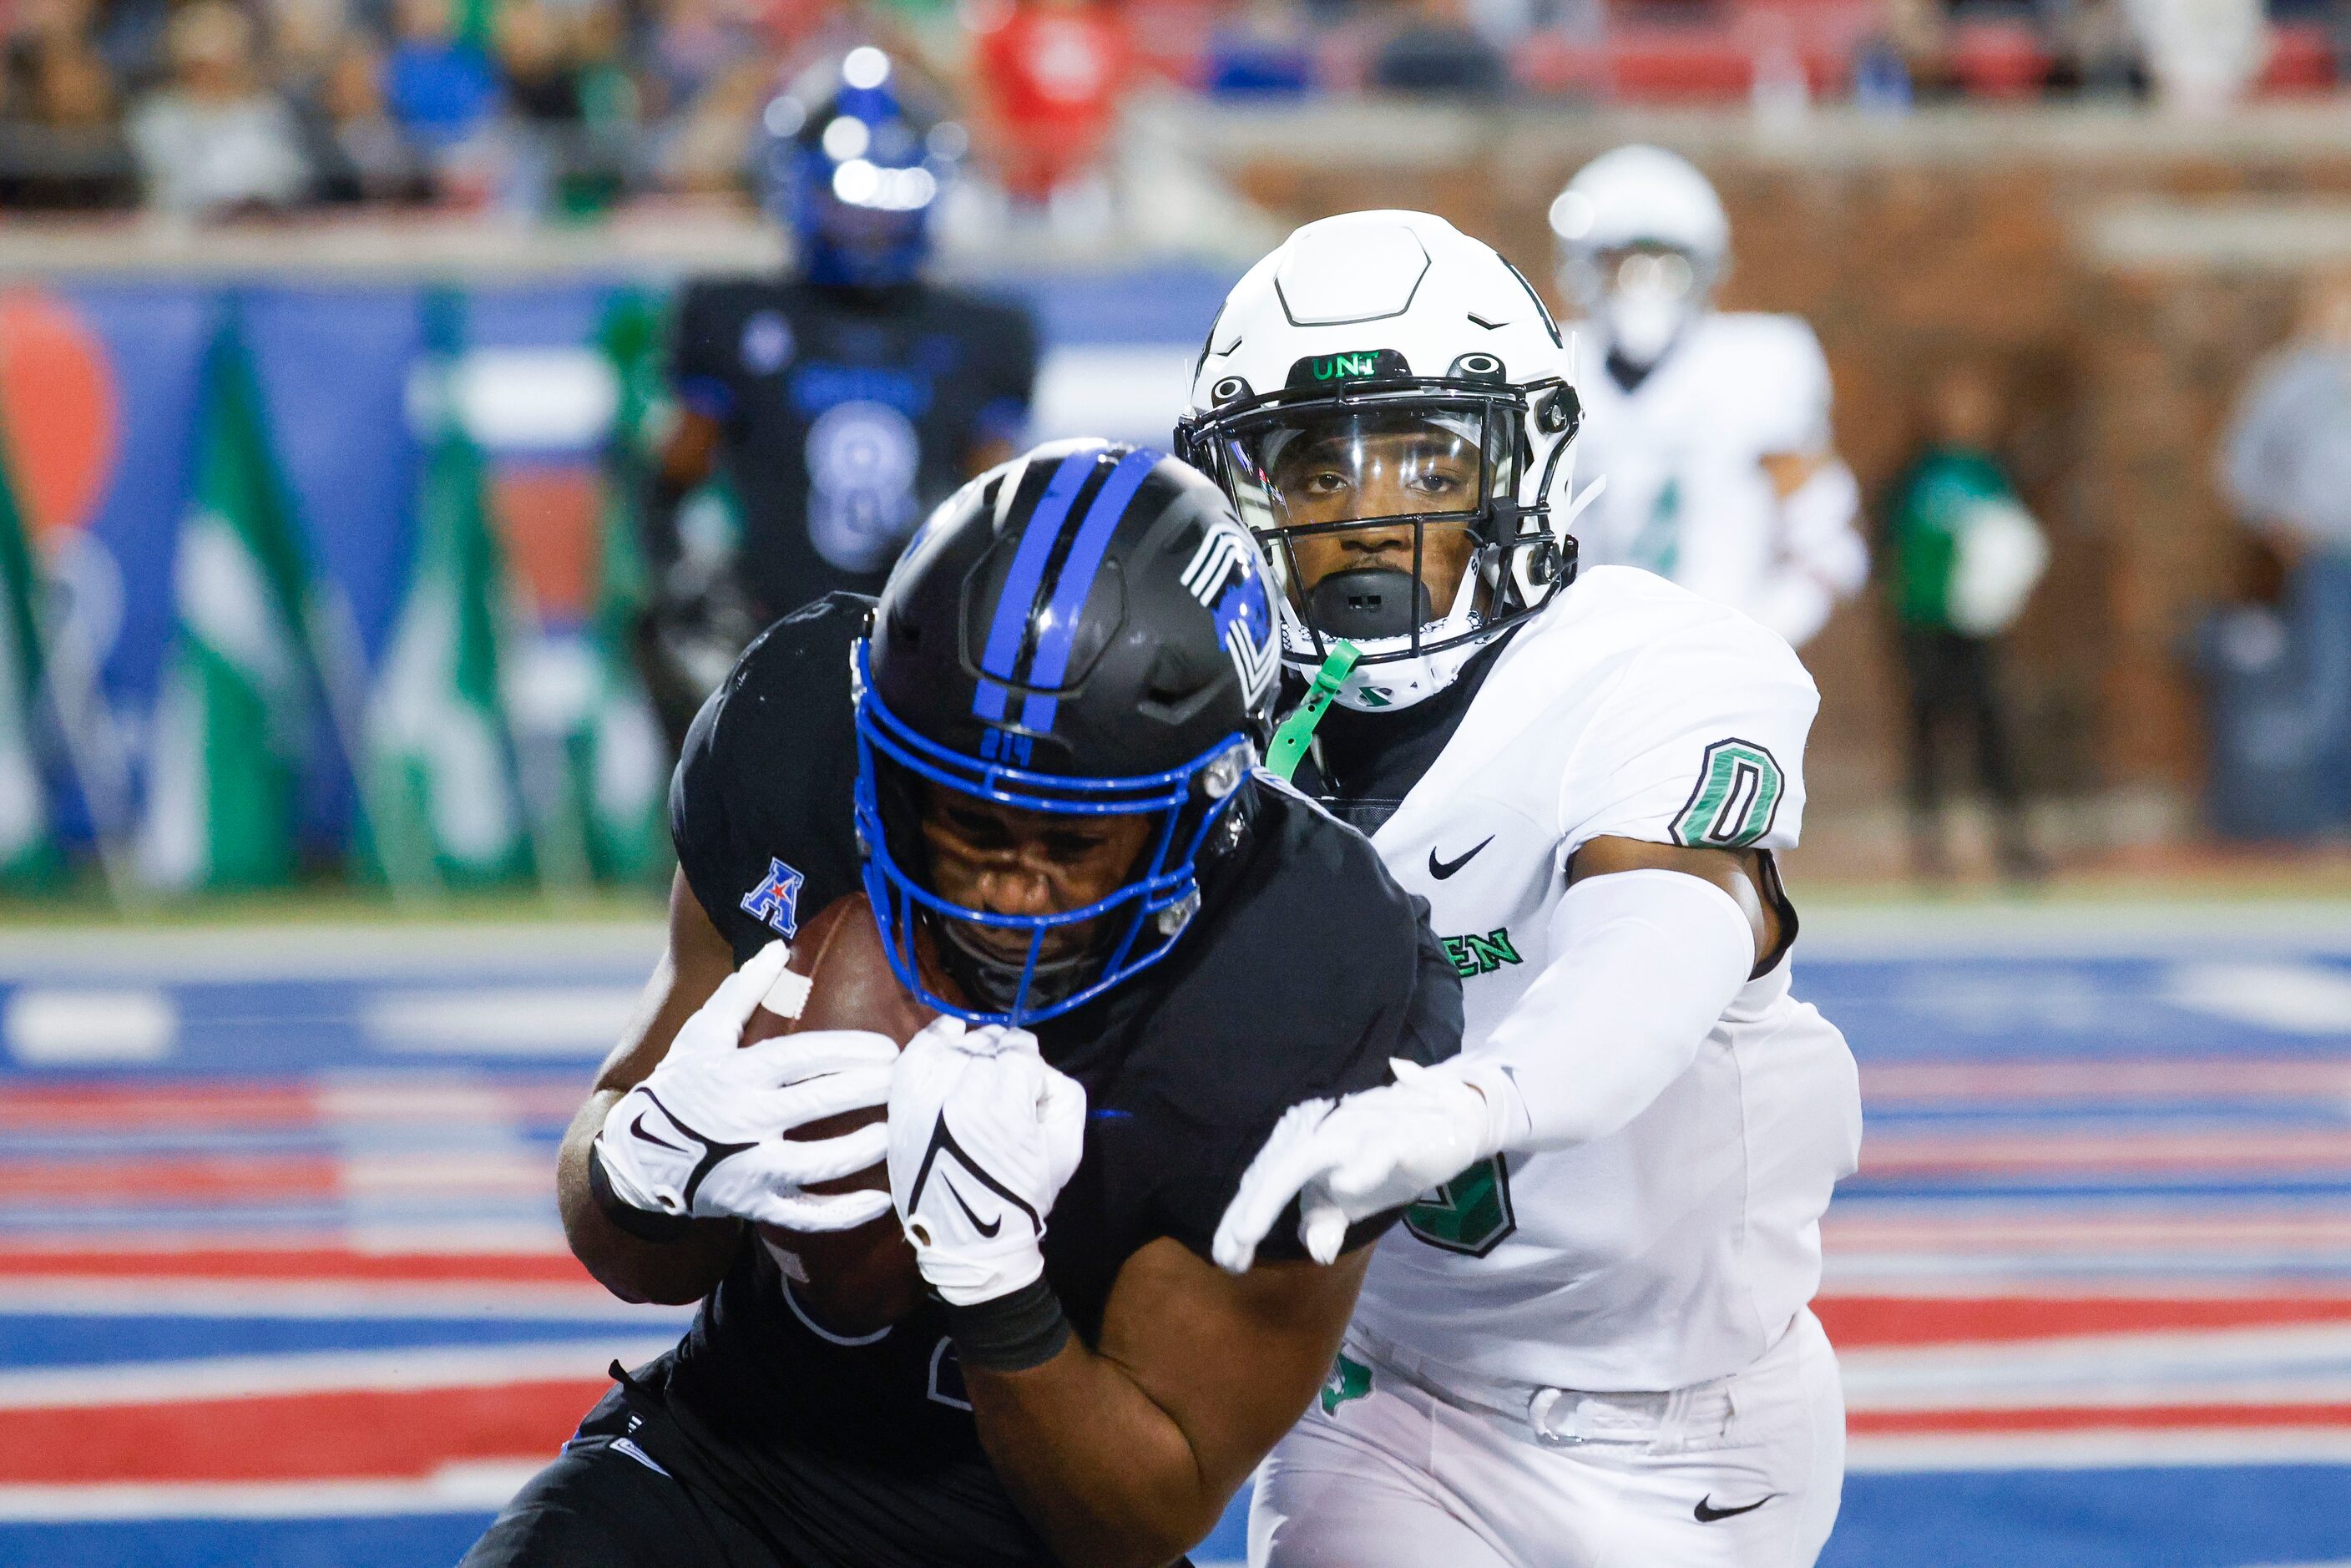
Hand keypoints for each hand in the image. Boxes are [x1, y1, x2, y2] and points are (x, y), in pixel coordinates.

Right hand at [597, 942, 898, 1231]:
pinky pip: (807, 1215)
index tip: (888, 1049)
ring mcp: (750, 1168)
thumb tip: (778, 946)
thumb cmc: (680, 1085)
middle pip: (819, 1102)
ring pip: (819, 1162)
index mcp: (738, 1074)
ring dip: (865, 1147)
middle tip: (907, 1081)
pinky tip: (882, 1198)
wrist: (638, 1157)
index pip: (803, 1057)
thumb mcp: (703, 1033)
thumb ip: (742, 990)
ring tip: (900, 1130)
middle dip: (870, 1089)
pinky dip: (846, 1213)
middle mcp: (745, 1120)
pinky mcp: (755, 1206)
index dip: (850, 1051)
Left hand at [887, 1016, 1085, 1305]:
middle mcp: (961, 1097)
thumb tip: (1038, 1065)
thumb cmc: (1023, 1197)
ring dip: (972, 1049)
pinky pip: (915, 1055)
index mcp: (1005, 1108)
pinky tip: (949, 1033)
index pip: (1018, 1050)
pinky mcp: (902, 1108)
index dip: (1027, 1056)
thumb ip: (1064, 1092)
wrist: (971, 1241)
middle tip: (1006, 1073)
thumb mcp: (1069, 1147)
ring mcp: (925, 1101)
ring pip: (954, 1048)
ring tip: (980, 1063)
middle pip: (985, 1046)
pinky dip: (933, 1038)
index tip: (1028, 1070)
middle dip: (1001, 1053)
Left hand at [1212, 1059, 1512, 1273]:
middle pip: (1276, 1167)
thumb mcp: (1355, 1198)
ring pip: (1309, 1156)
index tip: (1225, 1258)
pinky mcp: (1398, 1132)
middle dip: (1248, 1212)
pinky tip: (1342, 1187)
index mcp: (1311, 1138)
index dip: (1242, 1217)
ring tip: (1249, 1232)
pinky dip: (1359, 1168)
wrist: (1452, 1120)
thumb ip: (1327, 1217)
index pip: (1267, 1176)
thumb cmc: (1391, 1159)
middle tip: (1228, 1256)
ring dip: (1274, 1195)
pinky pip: (1374, 1149)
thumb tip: (1315, 1251)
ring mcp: (1360, 1126)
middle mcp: (1327, 1127)